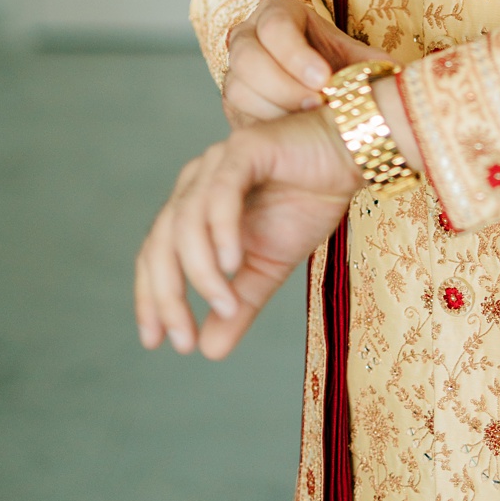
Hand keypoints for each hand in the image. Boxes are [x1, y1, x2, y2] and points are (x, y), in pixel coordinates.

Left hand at [133, 111, 360, 359]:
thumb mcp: (268, 267)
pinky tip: (233, 264)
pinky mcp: (244, 149)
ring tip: (224, 307)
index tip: (153, 342)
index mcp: (193, 209)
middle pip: (160, 241)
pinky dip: (221, 230)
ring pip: (186, 221)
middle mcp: (195, 183)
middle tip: (181, 339)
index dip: (150, 297)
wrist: (349, 160)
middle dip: (166, 294)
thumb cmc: (305, 204)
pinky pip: (220, 193)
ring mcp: (216, 164)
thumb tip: (208, 351)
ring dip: (200, 270)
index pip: (155, 255)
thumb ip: (239, 305)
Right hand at [223, 0, 393, 124]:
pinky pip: (238, 116)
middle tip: (317, 105)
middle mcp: (249, 35)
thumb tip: (402, 76)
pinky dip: (264, 128)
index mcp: (279, 12)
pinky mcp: (233, 103)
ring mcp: (236, 70)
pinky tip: (292, 135)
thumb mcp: (365, 64)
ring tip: (309, 124)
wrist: (329, 102)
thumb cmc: (346, 75)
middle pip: (246, 55)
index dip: (295, 53)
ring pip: (237, 88)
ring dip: (273, 109)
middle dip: (282, 85)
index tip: (324, 79)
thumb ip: (378, 66)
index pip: (275, 25)